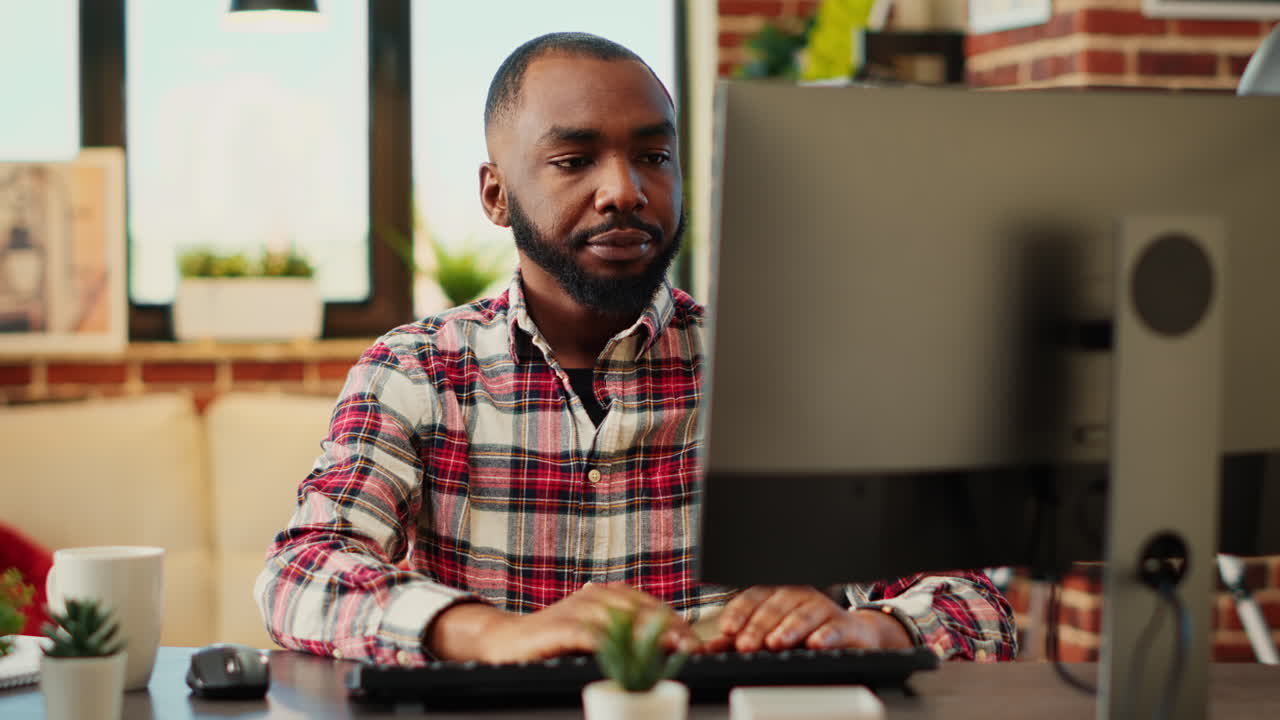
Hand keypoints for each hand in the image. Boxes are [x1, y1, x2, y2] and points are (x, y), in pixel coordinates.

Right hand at [426, 582, 699, 663]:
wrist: (508, 641)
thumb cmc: (555, 638)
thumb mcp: (594, 630)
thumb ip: (622, 631)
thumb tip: (666, 643)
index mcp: (605, 594)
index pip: (649, 604)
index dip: (674, 621)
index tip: (695, 640)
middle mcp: (594, 596)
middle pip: (641, 609)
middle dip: (670, 628)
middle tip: (692, 646)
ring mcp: (577, 609)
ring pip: (622, 619)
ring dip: (650, 634)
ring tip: (672, 648)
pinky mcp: (560, 627)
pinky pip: (591, 634)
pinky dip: (614, 642)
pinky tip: (631, 652)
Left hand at [703, 586, 912, 653]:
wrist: (851, 636)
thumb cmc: (804, 634)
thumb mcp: (771, 636)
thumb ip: (741, 640)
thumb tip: (709, 648)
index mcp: (776, 594)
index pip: (753, 597)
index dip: (739, 613)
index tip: (727, 630)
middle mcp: (798, 595)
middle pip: (775, 607)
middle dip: (758, 626)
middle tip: (746, 644)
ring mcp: (822, 607)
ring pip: (803, 614)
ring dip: (788, 628)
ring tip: (775, 643)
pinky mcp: (845, 624)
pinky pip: (834, 627)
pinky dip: (824, 635)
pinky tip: (815, 643)